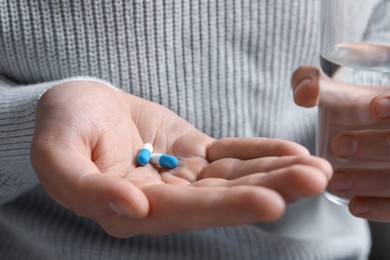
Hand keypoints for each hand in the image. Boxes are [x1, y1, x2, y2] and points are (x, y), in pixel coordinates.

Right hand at [31, 80, 330, 236]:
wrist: (78, 104)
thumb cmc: (61, 126)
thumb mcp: (57, 154)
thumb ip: (86, 187)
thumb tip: (133, 209)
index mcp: (129, 209)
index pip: (183, 212)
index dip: (225, 208)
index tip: (271, 203)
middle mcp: (163, 200)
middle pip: (220, 200)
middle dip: (268, 190)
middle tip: (313, 180)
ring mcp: (182, 177)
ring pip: (232, 179)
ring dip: (274, 172)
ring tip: (315, 167)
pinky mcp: (193, 154)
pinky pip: (230, 156)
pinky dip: (259, 153)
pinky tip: (290, 152)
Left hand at [292, 66, 389, 221]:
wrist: (369, 132)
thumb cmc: (354, 106)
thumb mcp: (336, 88)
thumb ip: (311, 80)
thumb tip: (304, 94)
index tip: (376, 107)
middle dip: (379, 144)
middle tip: (340, 146)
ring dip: (374, 180)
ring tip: (338, 182)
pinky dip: (382, 206)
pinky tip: (355, 206)